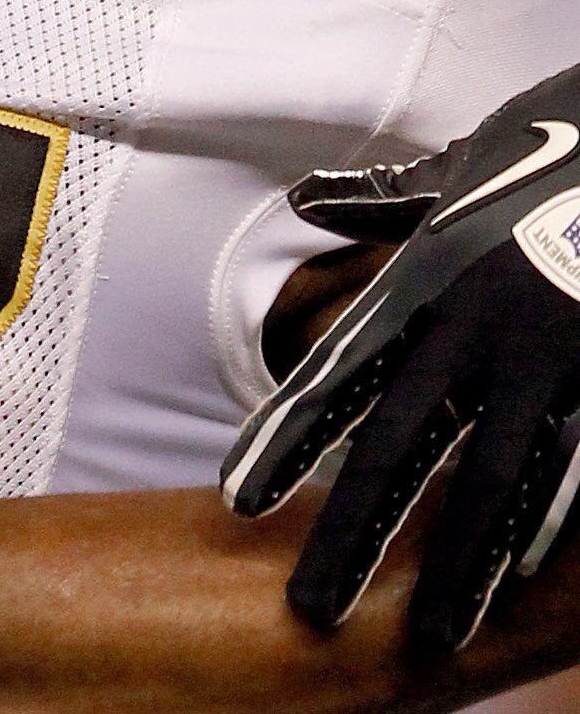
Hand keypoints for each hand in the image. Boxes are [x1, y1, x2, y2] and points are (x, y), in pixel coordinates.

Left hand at [222, 62, 579, 649]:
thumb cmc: (554, 150)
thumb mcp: (458, 172)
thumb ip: (385, 200)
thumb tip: (310, 195)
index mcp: (424, 286)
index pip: (335, 377)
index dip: (285, 441)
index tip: (237, 499)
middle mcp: (474, 333)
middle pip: (398, 448)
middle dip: (350, 531)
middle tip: (308, 605)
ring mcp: (547, 361)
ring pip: (489, 481)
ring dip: (454, 562)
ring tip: (426, 633)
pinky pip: (572, 469)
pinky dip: (543, 526)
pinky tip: (513, 583)